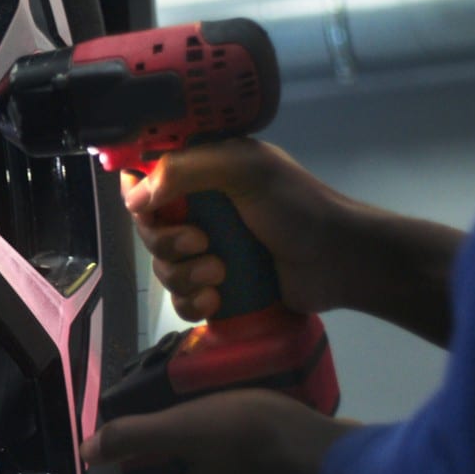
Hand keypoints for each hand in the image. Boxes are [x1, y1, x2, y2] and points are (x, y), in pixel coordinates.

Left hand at [80, 390, 358, 473]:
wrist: (328, 453)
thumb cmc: (248, 437)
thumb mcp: (182, 425)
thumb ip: (133, 436)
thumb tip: (86, 452)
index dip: (154, 466)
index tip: (167, 433)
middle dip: (196, 459)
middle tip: (204, 417)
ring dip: (233, 461)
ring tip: (240, 419)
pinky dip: (267, 465)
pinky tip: (275, 434)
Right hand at [123, 139, 350, 321]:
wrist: (340, 262)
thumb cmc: (298, 207)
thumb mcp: (245, 171)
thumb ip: (186, 171)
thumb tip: (134, 198)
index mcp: (205, 171)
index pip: (148, 177)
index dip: (138, 193)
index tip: (146, 209)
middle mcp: (201, 209)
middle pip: (149, 228)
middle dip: (168, 242)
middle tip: (203, 244)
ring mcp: (208, 250)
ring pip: (163, 267)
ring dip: (184, 275)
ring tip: (221, 275)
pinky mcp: (217, 288)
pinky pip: (180, 299)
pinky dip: (191, 302)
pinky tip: (217, 300)